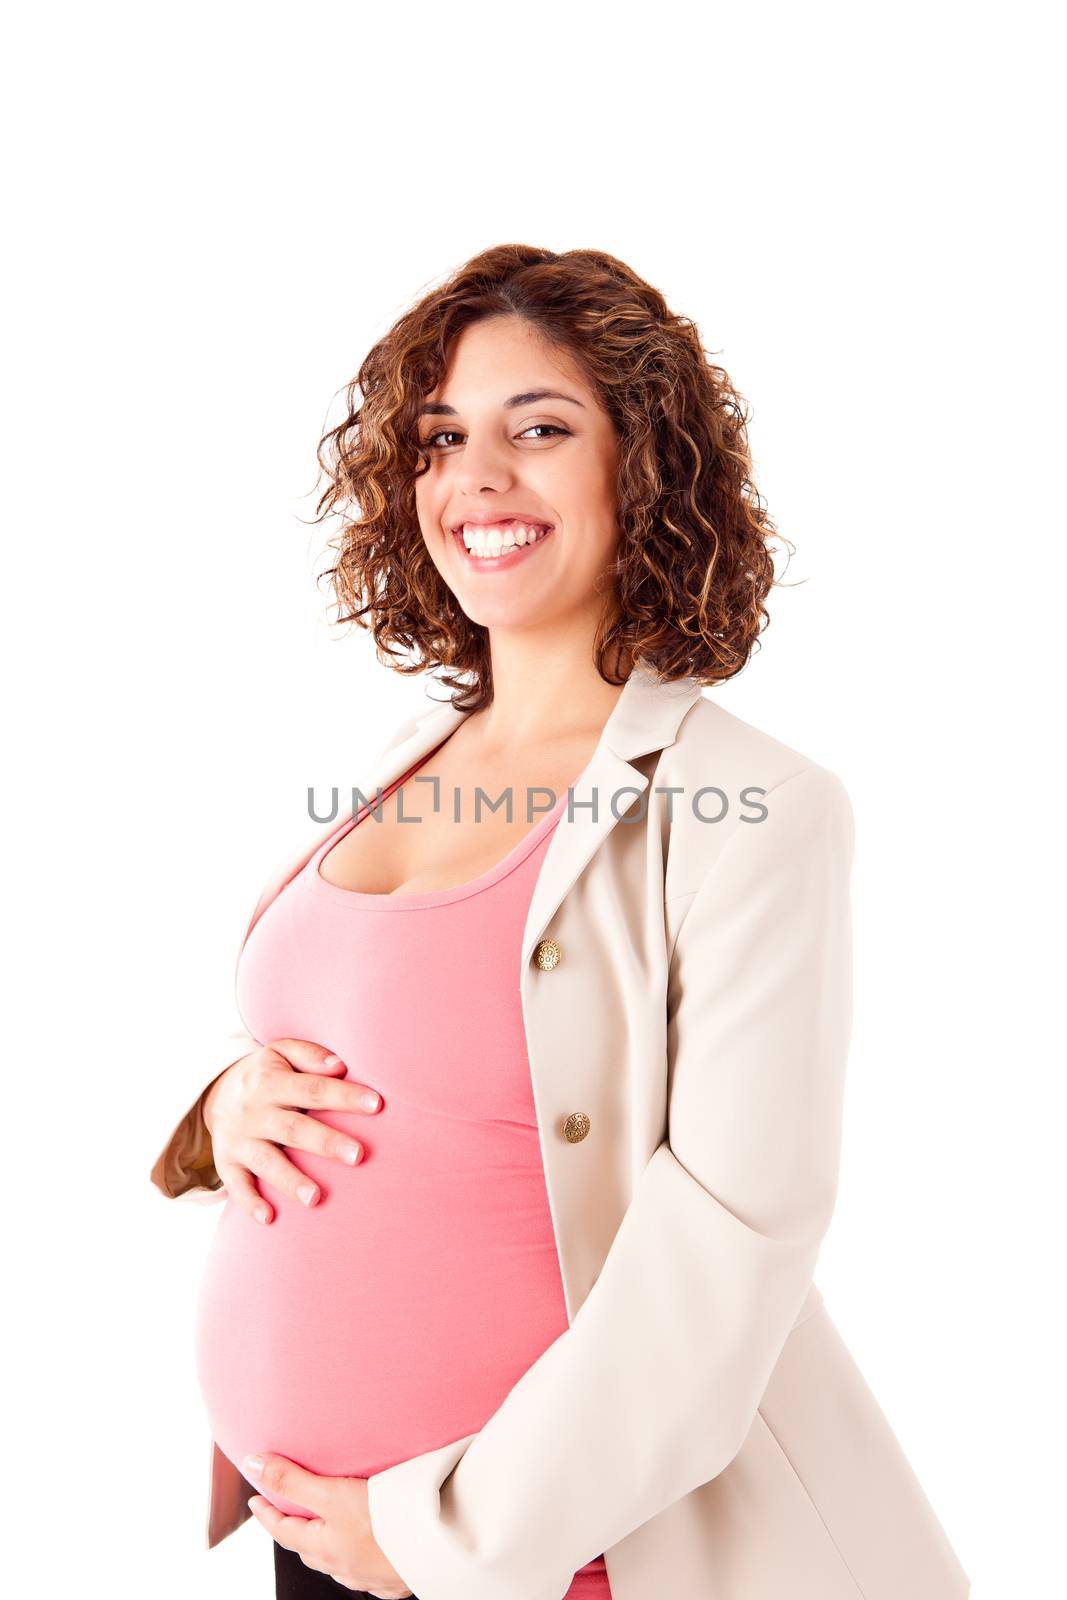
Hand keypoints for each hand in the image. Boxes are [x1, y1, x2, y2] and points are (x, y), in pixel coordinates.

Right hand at [202, 1040, 383, 1223]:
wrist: (212, 1092)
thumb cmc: (266, 1074)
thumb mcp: (280, 1052)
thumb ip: (310, 1056)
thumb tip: (340, 1066)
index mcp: (272, 1081)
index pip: (313, 1089)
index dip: (344, 1096)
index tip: (377, 1104)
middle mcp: (255, 1112)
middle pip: (294, 1128)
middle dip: (326, 1143)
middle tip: (358, 1156)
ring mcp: (240, 1140)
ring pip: (266, 1162)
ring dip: (290, 1180)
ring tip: (316, 1199)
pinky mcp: (227, 1163)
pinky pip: (236, 1185)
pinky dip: (249, 1203)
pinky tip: (269, 1218)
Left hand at [244, 1453, 413, 1597]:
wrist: (441, 1545)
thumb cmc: (388, 1521)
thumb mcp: (333, 1495)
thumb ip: (292, 1480)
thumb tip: (252, 1464)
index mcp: (326, 1549)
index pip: (285, 1531)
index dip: (268, 1513)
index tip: (256, 1499)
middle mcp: (344, 1567)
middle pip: (310, 1548)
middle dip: (296, 1529)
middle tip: (289, 1509)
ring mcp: (371, 1575)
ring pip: (339, 1559)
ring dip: (328, 1543)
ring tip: (329, 1524)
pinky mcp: (397, 1574)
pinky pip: (369, 1567)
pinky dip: (360, 1554)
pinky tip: (368, 1545)